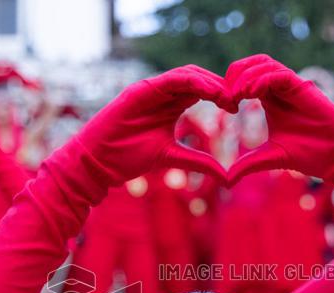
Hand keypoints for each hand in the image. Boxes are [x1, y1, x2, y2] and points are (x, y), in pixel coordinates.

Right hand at [65, 64, 231, 186]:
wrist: (98, 162)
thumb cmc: (128, 158)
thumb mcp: (171, 158)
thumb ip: (198, 162)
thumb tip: (226, 175)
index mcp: (170, 106)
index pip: (201, 91)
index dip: (220, 96)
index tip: (235, 108)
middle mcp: (162, 94)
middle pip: (197, 79)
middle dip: (218, 86)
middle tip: (235, 99)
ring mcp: (151, 90)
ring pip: (186, 75)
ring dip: (208, 82)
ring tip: (225, 95)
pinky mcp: (141, 91)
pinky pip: (171, 80)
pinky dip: (191, 82)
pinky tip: (208, 92)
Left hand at [223, 54, 333, 187]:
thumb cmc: (310, 154)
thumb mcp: (271, 158)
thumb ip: (248, 164)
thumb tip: (227, 181)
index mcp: (271, 100)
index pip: (245, 79)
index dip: (230, 88)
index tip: (224, 107)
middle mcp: (281, 89)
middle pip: (251, 65)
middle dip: (234, 75)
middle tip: (225, 96)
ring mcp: (293, 87)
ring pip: (264, 64)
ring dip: (246, 76)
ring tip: (236, 96)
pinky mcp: (304, 89)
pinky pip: (279, 74)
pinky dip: (262, 80)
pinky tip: (251, 95)